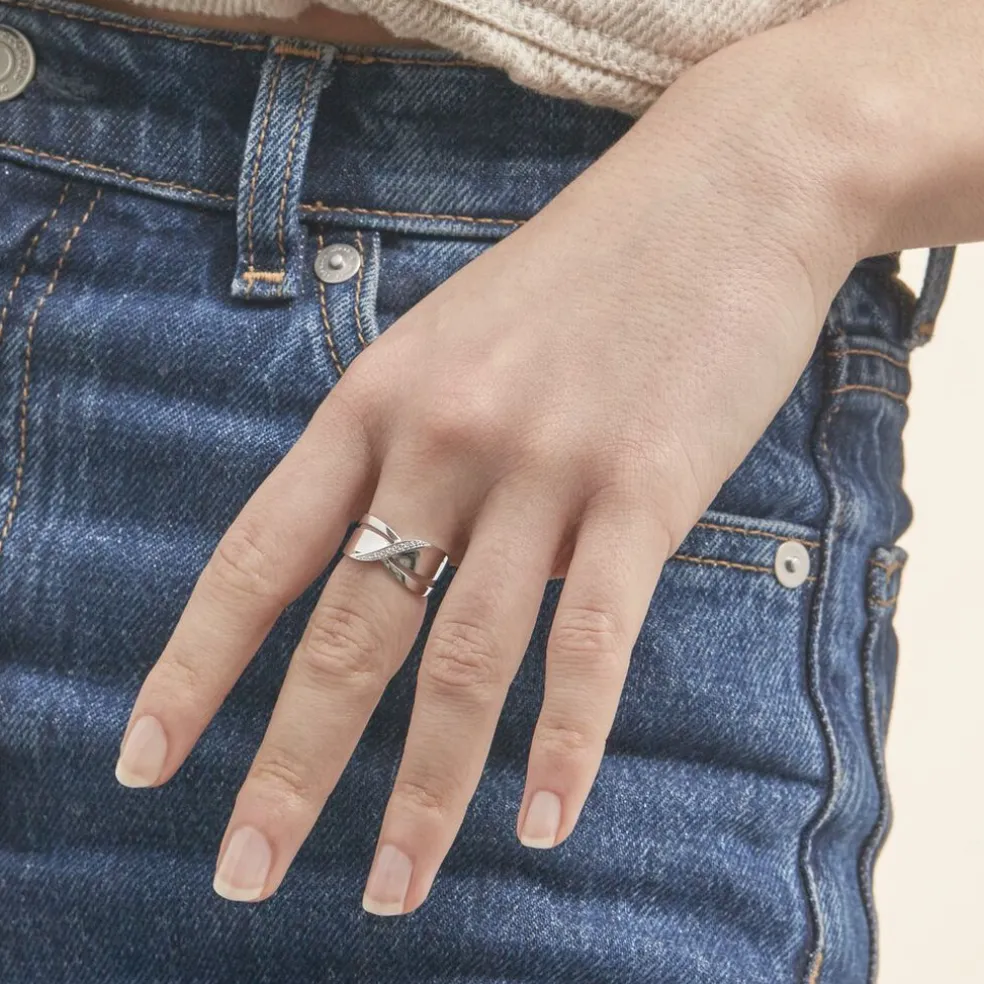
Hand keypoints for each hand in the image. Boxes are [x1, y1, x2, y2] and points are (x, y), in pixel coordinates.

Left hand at [113, 62, 856, 914]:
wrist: (723, 191)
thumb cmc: (583, 273)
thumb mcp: (458, 340)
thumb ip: (415, 450)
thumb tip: (404, 566)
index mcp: (377, 398)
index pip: (257, 554)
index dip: (196, 665)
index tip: (147, 760)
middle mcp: (443, 436)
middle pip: (348, 629)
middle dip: (290, 764)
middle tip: (243, 870)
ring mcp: (546, 464)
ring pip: (466, 655)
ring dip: (425, 789)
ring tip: (389, 888)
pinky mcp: (648, 487)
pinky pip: (594, 636)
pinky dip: (567, 739)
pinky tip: (543, 822)